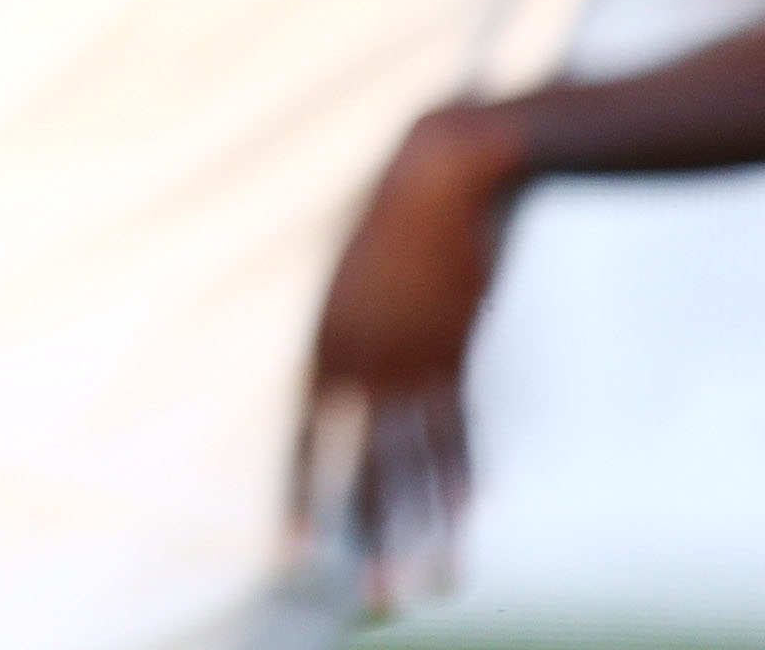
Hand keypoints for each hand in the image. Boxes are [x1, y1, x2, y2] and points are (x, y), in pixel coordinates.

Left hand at [298, 99, 525, 609]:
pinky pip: (462, 426)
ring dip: (424, 525)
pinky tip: (468, 512)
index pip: (302, 437)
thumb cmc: (384, 208)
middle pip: (364, 465)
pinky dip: (464, 470)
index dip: (300, 492)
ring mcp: (417, 360)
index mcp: (321, 338)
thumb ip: (337, 327)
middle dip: (366, 532)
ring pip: (419, 461)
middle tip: (373, 594)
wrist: (445, 170)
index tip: (296, 547)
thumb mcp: (342, 270)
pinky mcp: (461, 351)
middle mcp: (365, 360)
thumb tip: (336, 375)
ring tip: (425, 581)